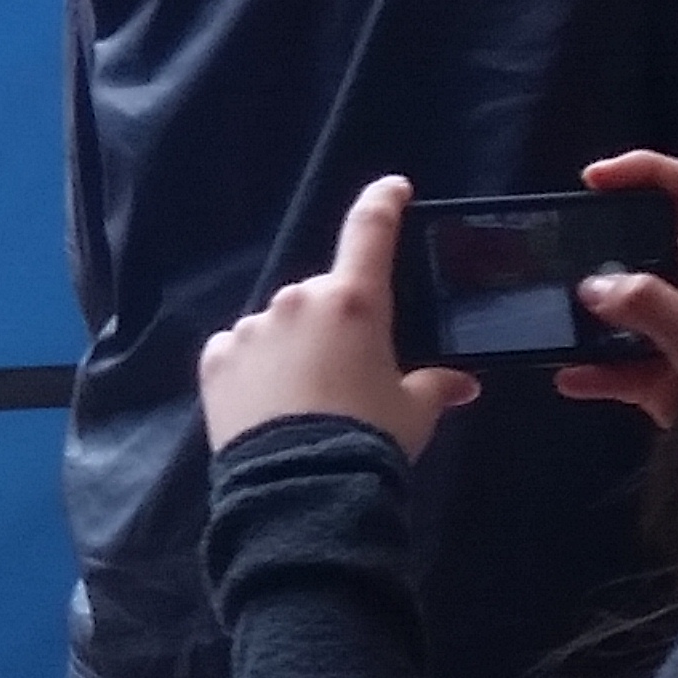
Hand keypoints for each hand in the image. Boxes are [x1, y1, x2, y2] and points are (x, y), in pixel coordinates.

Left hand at [198, 176, 477, 456]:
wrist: (301, 489)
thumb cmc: (369, 440)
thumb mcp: (415, 412)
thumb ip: (437, 386)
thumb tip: (462, 383)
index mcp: (354, 301)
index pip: (371, 231)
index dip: (383, 203)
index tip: (393, 188)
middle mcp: (298, 300)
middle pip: (323, 299)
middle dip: (336, 326)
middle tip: (349, 375)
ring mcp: (251, 326)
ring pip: (279, 327)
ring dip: (294, 349)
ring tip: (307, 404)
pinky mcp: (215, 357)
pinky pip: (241, 352)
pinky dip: (255, 370)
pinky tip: (270, 408)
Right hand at [558, 149, 677, 429]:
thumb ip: (648, 305)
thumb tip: (593, 287)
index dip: (646, 171)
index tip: (595, 179)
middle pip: (645, 247)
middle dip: (599, 249)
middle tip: (561, 254)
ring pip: (626, 308)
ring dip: (587, 317)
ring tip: (552, 318)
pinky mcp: (668, 378)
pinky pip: (621, 365)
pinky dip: (593, 372)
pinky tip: (570, 379)